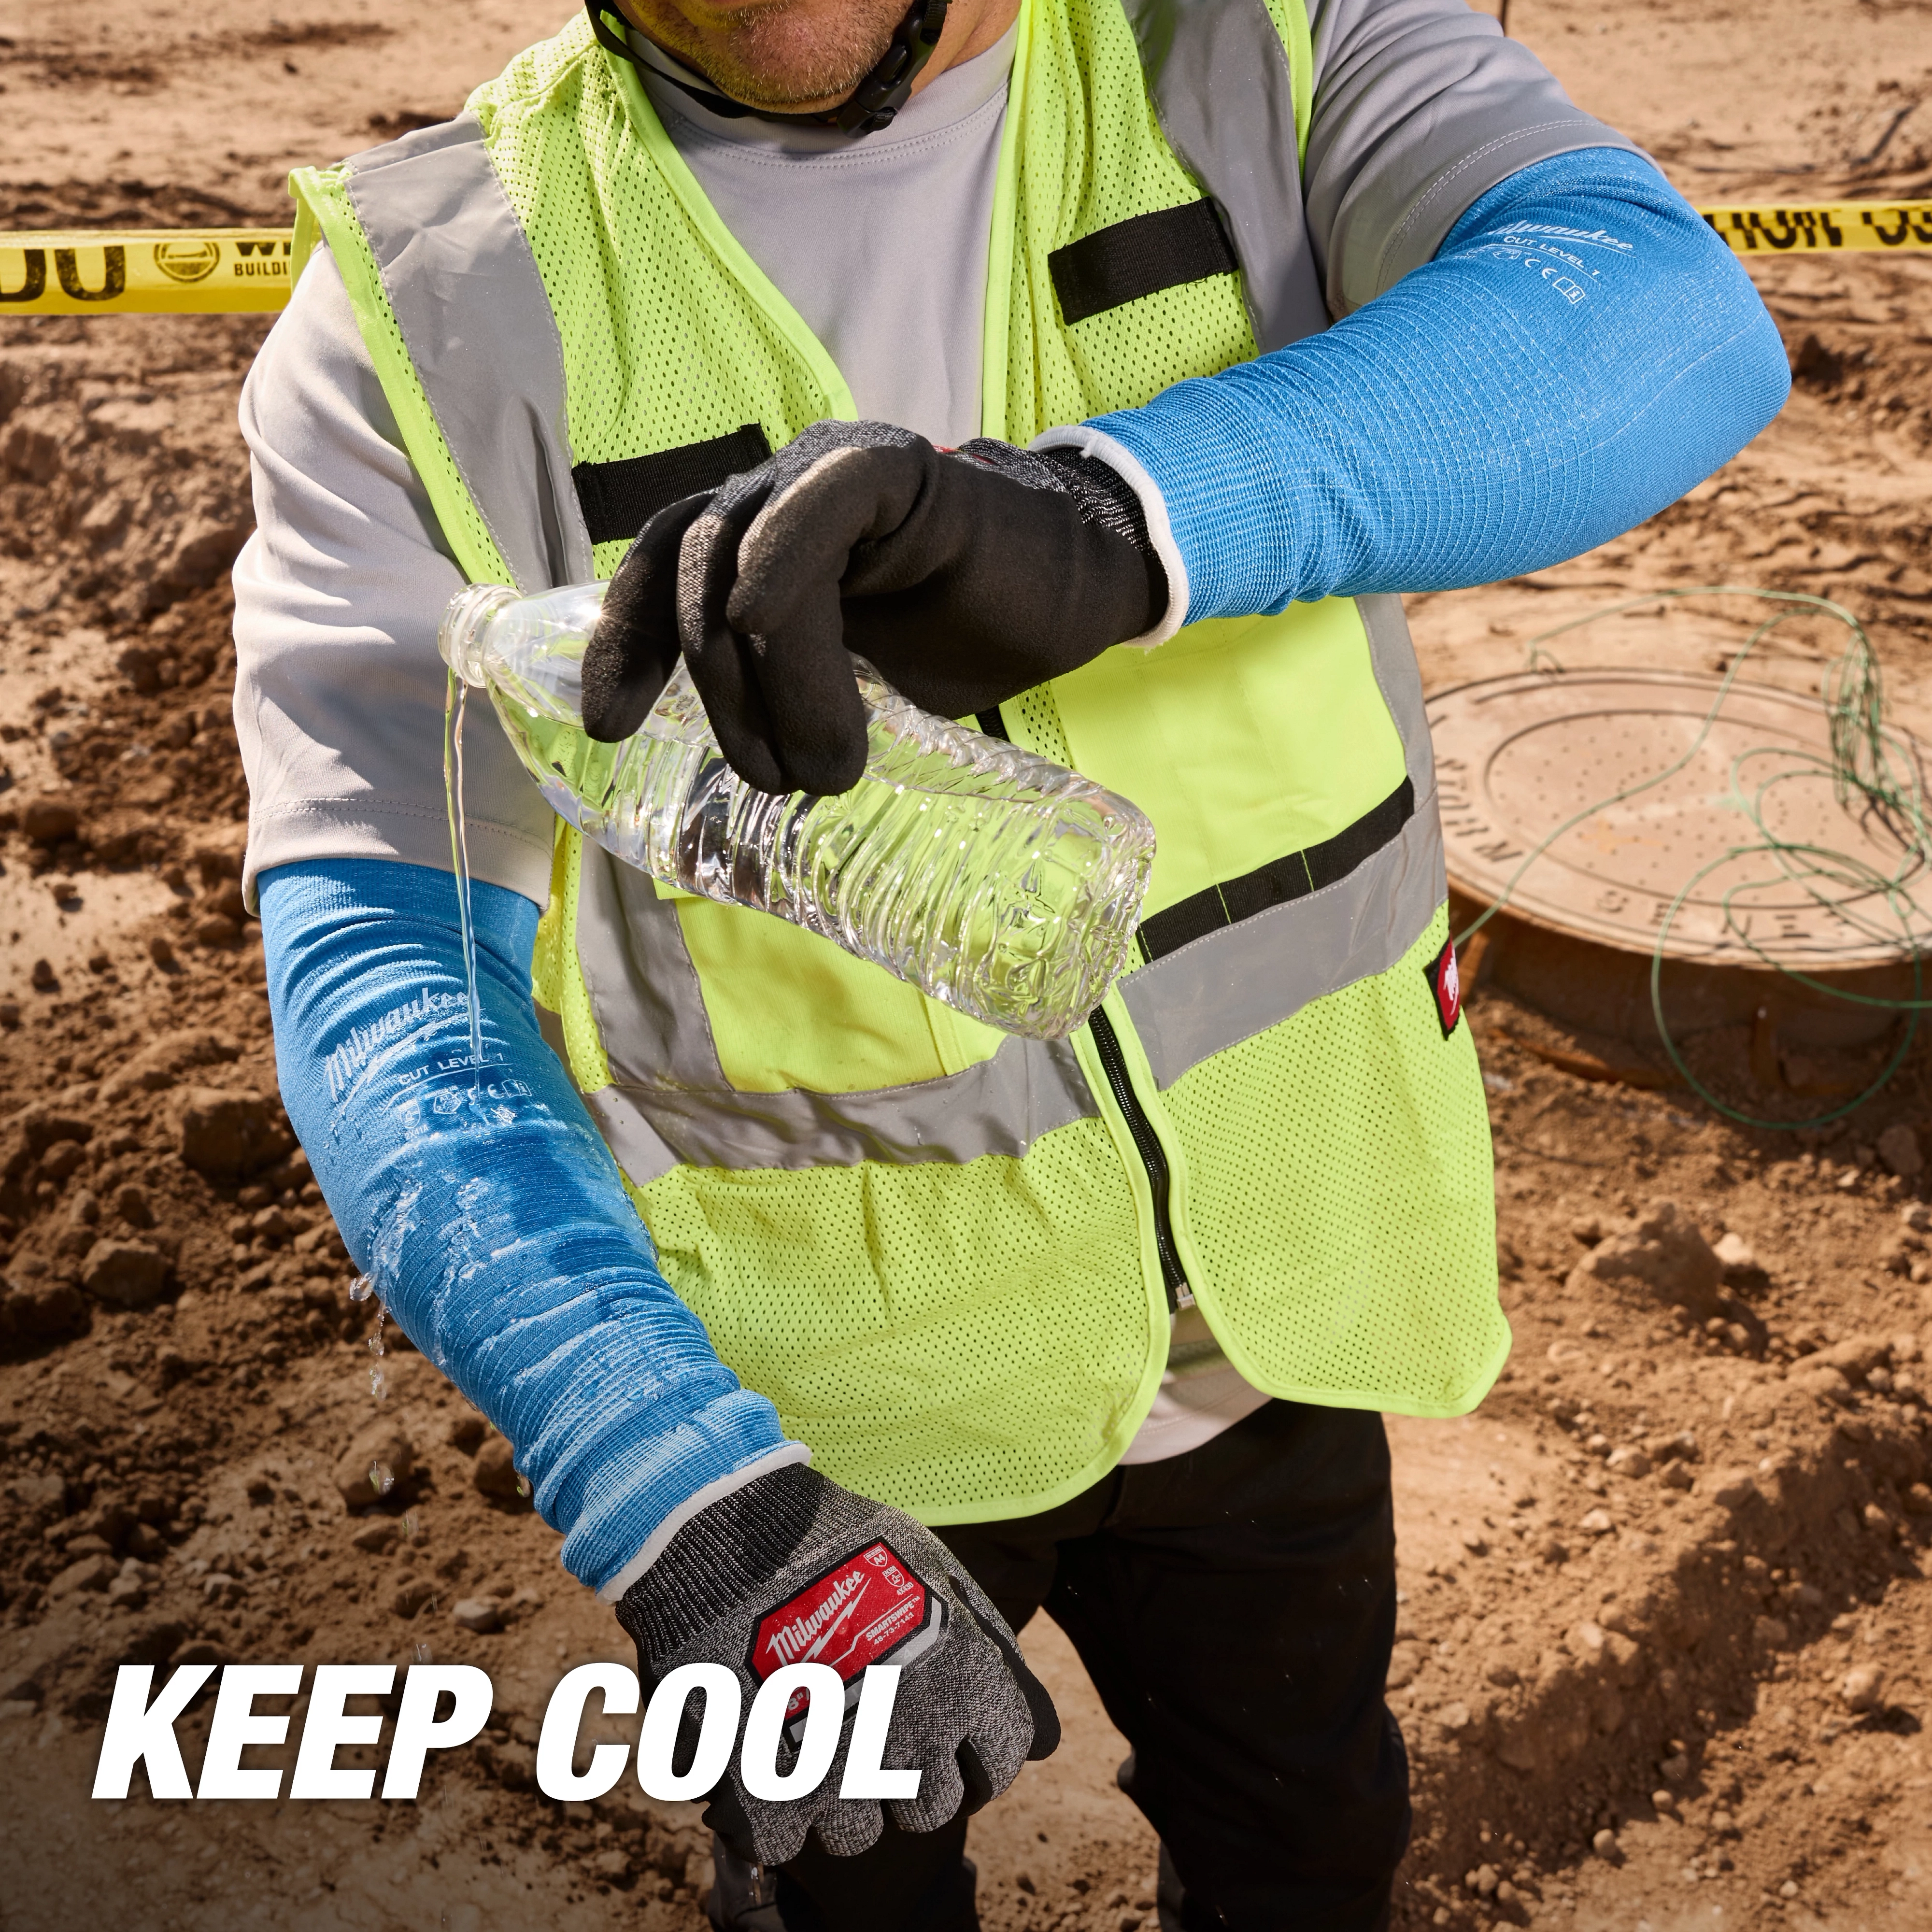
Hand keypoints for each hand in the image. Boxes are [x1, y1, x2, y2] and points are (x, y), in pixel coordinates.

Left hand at [579, 421, 1166, 795]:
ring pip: (738, 555)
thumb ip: (788, 699)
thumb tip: (746, 778)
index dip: (624, 643)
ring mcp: (824, 473)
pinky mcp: (888, 470)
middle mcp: (772, 494)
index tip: (612, 728)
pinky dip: (780, 563)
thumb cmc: (961, 639)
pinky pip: (813, 504)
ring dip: (763, 673)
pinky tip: (769, 622)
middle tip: (774, 778)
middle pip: (692, 573)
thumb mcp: (852, 686)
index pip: (658, 574)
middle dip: (716, 691)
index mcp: (752, 540)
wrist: (1072, 589)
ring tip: (820, 761)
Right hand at [615, 1464, 1058, 1864]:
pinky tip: (767, 1752)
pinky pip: (788, 1839)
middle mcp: (914, 1732)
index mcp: (963, 1679)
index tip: (943, 1734)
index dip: (974, 1754)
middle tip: (869, 1728)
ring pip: (860, 1832)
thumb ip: (996, 1653)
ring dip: (840, 1796)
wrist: (732, 1534)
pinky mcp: (768, 1792)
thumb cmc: (841, 1542)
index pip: (1000, 1762)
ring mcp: (841, 1768)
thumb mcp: (938, 1571)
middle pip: (932, 1807)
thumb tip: (1050, 1742)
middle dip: (906, 1776)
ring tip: (813, 1736)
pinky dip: (776, 1809)